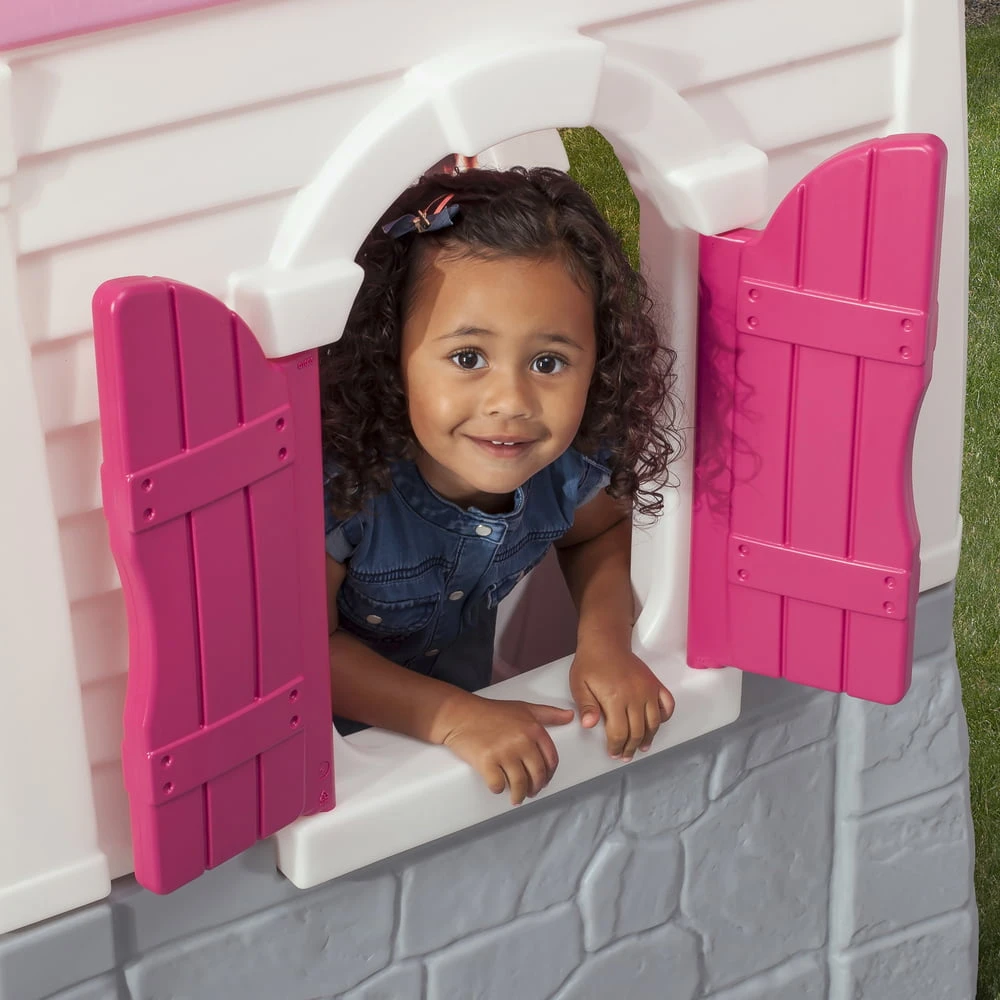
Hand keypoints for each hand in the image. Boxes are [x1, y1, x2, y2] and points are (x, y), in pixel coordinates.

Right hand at [439, 695, 573, 804]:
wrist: (459, 714)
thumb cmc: (491, 712)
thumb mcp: (523, 708)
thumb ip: (549, 713)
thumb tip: (570, 716)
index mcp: (534, 729)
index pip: (551, 759)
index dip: (549, 774)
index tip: (544, 780)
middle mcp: (522, 741)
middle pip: (537, 774)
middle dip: (536, 787)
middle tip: (530, 792)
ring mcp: (504, 752)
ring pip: (520, 784)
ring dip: (519, 795)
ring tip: (516, 798)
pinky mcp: (487, 762)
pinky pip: (498, 785)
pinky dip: (499, 789)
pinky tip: (498, 786)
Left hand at [569, 647, 673, 761]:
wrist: (605, 642)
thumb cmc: (591, 663)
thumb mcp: (579, 684)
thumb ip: (585, 706)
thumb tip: (589, 725)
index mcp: (615, 698)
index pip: (619, 732)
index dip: (616, 746)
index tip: (613, 752)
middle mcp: (635, 695)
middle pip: (638, 731)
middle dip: (630, 747)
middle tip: (625, 754)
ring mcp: (648, 689)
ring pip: (654, 722)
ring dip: (648, 737)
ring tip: (641, 746)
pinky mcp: (655, 683)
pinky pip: (668, 704)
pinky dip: (665, 716)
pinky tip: (657, 724)